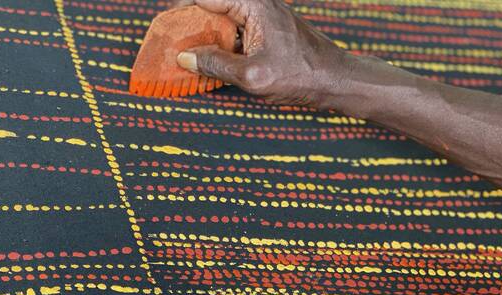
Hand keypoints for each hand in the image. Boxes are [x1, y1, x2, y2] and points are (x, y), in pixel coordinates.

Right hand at [170, 0, 354, 107]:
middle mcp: (256, 4)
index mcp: (252, 4)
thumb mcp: (251, 76)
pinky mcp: (264, 30)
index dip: (181, 10)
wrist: (335, 80)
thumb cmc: (300, 75)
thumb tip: (184, 58)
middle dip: (190, 26)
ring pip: (220, 20)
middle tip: (175, 49)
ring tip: (190, 60)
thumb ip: (215, 65)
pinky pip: (233, 32)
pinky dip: (219, 45)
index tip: (167, 30)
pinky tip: (212, 65)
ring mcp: (261, 16)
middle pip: (210, 6)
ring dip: (204, 38)